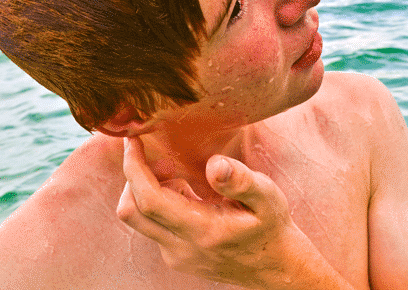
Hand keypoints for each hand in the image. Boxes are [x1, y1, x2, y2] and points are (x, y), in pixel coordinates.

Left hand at [117, 136, 340, 288]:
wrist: (276, 268)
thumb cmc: (271, 227)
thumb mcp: (267, 198)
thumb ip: (241, 180)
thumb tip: (215, 165)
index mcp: (201, 230)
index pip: (149, 200)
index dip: (134, 167)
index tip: (133, 140)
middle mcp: (180, 247)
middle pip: (131, 212)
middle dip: (134, 178)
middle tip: (162, 158)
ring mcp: (175, 255)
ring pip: (139, 219)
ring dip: (147, 190)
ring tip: (180, 175)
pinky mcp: (175, 256)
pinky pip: (152, 225)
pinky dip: (158, 202)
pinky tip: (186, 192)